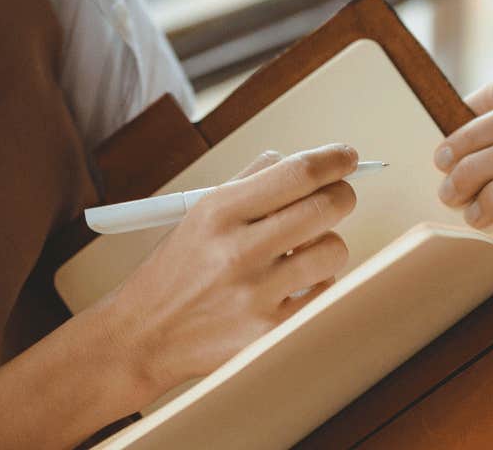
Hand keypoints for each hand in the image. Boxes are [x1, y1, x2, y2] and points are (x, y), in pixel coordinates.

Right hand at [99, 143, 360, 401]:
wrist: (146, 335)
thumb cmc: (178, 269)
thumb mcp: (199, 213)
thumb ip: (249, 181)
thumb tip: (300, 159)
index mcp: (220, 211)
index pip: (297, 172)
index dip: (334, 159)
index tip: (347, 157)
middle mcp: (239, 250)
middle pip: (326, 207)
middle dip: (341, 196)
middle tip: (338, 197)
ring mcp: (256, 294)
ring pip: (334, 250)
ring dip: (328, 243)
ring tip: (305, 249)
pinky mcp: (269, 332)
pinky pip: (326, 292)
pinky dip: (319, 282)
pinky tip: (296, 282)